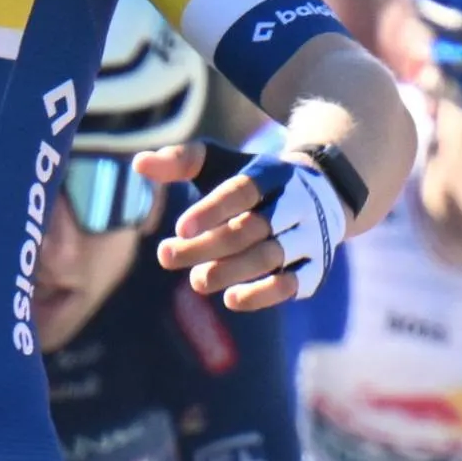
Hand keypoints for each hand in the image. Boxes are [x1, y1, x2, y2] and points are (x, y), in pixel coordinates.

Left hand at [145, 141, 345, 309]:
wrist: (322, 195)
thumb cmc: (252, 182)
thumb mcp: (221, 163)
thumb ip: (181, 161)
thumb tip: (139, 164)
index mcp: (270, 174)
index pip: (241, 191)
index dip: (212, 210)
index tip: (179, 228)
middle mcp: (294, 204)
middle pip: (250, 228)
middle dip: (207, 246)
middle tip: (166, 256)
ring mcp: (308, 236)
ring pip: (269, 256)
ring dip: (230, 271)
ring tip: (195, 281)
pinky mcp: (314, 267)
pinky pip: (291, 284)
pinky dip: (262, 294)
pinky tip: (231, 299)